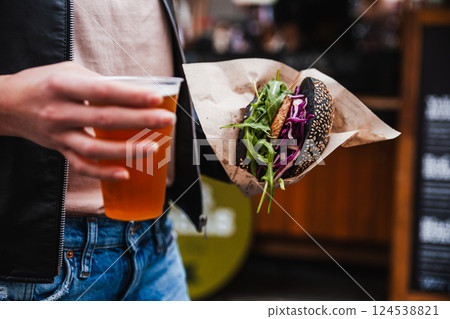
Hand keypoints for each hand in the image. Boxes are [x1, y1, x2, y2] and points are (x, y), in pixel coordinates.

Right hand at [0, 62, 175, 179]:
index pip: (103, 91)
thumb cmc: (44, 83)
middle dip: (140, 120)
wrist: (7, 104)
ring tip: (153, 148)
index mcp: (63, 86)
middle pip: (106, 119)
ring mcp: (58, 134)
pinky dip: (103, 173)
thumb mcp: (68, 72)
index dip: (132, 95)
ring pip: (95, 148)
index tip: (157, 97)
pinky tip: (125, 174)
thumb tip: (135, 92)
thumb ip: (98, 82)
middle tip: (167, 120)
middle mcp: (59, 111)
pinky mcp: (59, 150)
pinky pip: (82, 166)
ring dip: (126, 150)